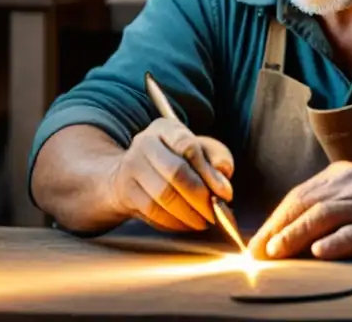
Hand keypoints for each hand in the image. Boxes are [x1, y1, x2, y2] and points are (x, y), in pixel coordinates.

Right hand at [109, 117, 233, 231]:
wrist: (130, 173)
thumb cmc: (173, 159)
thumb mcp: (198, 149)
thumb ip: (217, 158)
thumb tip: (224, 179)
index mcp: (166, 128)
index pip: (188, 146)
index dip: (209, 173)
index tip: (225, 193)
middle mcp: (145, 142)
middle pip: (176, 172)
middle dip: (200, 197)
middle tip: (215, 212)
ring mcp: (132, 166)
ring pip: (163, 195)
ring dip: (188, 214)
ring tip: (203, 221)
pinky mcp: (126, 191)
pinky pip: (152, 211)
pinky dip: (174, 222)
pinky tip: (186, 223)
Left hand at [248, 161, 351, 259]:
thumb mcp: (347, 196)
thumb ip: (318, 208)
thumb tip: (278, 236)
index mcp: (337, 176)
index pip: (298, 196)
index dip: (275, 219)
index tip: (256, 242)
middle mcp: (350, 185)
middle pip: (307, 204)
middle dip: (279, 228)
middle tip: (259, 251)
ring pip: (325, 215)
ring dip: (297, 234)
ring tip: (278, 252)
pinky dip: (335, 242)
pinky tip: (319, 252)